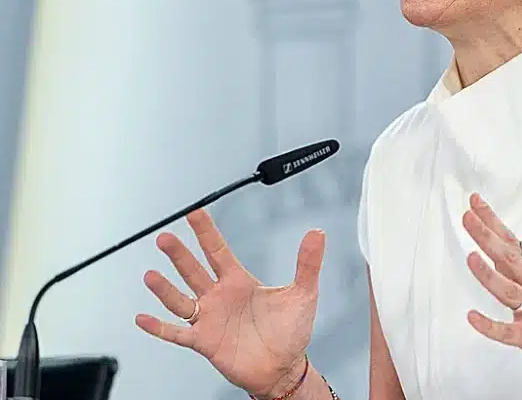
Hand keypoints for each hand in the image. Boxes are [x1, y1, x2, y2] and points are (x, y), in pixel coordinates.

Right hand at [135, 209, 324, 398]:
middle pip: (194, 270)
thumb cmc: (291, 333)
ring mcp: (210, 319)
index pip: (218, 250)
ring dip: (165, 288)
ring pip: (181, 299)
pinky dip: (159, 327)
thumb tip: (317, 234)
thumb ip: (307, 263)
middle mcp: (220, 297)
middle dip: (179, 254)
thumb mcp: (303, 293)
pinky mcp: (205, 341)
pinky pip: (177, 333)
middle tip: (165, 237)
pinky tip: (144, 318)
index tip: (195, 212)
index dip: (206, 231)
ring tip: (151, 274)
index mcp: (240, 281)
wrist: (284, 368)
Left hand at [462, 193, 521, 397]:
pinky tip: (474, 318)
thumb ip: (521, 275)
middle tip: (469, 216)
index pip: (513, 244)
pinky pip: (510, 333)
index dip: (493, 222)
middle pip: (510, 258)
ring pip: (510, 291)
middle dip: (487, 236)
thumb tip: (497, 256)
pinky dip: (491, 326)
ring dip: (489, 274)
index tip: (476, 203)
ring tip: (472, 257)